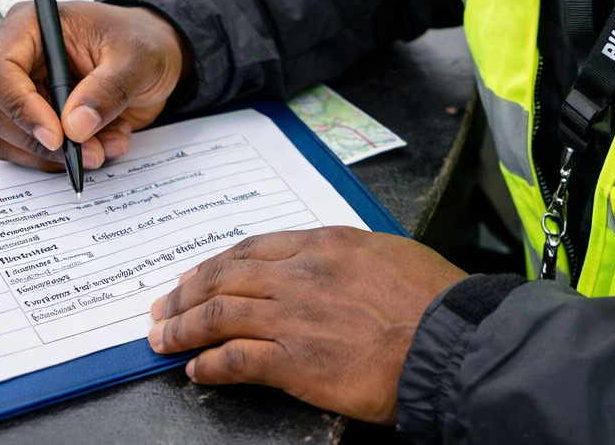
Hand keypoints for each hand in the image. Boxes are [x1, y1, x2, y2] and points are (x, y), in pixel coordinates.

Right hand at [0, 1, 187, 170]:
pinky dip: (61, 159)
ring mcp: (19, 90)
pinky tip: (101, 142)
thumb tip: (75, 125)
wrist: (152, 54)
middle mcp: (16, 58)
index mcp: (30, 25)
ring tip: (107, 144)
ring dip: (55, 155)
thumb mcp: (135, 56)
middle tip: (90, 151)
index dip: (21, 107)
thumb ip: (108, 89)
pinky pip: (26, 151)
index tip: (56, 135)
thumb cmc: (138, 39)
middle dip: (42, 141)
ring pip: (7, 138)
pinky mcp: (30, 118)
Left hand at [147, 226, 466, 423]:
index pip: (252, 248)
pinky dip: (208, 365)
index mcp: (324, 244)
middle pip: (224, 277)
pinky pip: (235, 359)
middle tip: (164, 307)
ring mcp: (293, 317)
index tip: (198, 276)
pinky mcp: (294, 361)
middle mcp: (300, 274)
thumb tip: (328, 269)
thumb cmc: (434, 300)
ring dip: (183, 328)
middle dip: (186, 293)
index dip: (216, 264)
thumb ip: (347, 259)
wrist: (450, 341)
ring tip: (163, 339)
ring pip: (218, 315)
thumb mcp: (387, 254)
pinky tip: (196, 370)